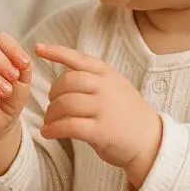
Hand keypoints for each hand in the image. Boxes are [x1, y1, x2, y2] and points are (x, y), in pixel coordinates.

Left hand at [36, 44, 161, 188]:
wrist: (151, 142)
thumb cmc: (127, 114)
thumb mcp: (116, 87)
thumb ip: (94, 78)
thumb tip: (65, 72)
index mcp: (108, 75)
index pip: (79, 58)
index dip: (56, 52)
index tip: (38, 48)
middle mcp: (106, 88)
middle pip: (67, 82)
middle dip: (53, 92)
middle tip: (51, 103)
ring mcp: (104, 109)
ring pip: (65, 104)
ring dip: (51, 114)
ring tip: (49, 122)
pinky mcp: (101, 131)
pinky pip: (69, 126)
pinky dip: (54, 129)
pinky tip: (48, 133)